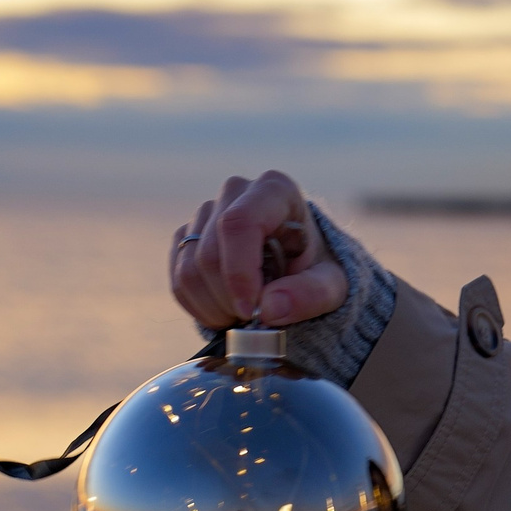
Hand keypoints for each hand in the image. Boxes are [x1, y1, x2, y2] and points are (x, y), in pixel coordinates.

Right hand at [169, 170, 349, 330]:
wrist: (299, 266)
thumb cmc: (317, 269)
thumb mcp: (332, 285)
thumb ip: (311, 294)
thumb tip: (268, 308)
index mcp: (275, 190)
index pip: (239, 223)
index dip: (239, 272)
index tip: (251, 310)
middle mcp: (235, 192)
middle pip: (210, 252)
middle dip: (229, 299)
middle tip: (255, 319)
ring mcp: (206, 213)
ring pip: (189, 268)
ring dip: (214, 307)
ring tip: (243, 316)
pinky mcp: (187, 236)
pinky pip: (178, 278)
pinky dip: (199, 307)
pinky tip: (225, 311)